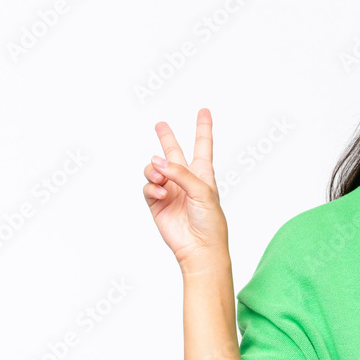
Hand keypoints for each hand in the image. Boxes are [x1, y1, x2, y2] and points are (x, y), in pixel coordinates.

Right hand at [143, 108, 229, 271]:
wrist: (199, 248)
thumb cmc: (210, 222)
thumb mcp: (203, 192)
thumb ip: (181, 174)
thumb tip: (157, 161)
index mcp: (203, 174)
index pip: (203, 146)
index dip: (203, 128)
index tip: (204, 111)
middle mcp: (185, 180)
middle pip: (174, 153)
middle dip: (166, 138)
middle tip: (160, 124)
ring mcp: (170, 190)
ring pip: (155, 169)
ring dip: (154, 170)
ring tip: (160, 178)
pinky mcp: (157, 203)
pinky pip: (149, 186)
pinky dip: (152, 187)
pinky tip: (161, 194)